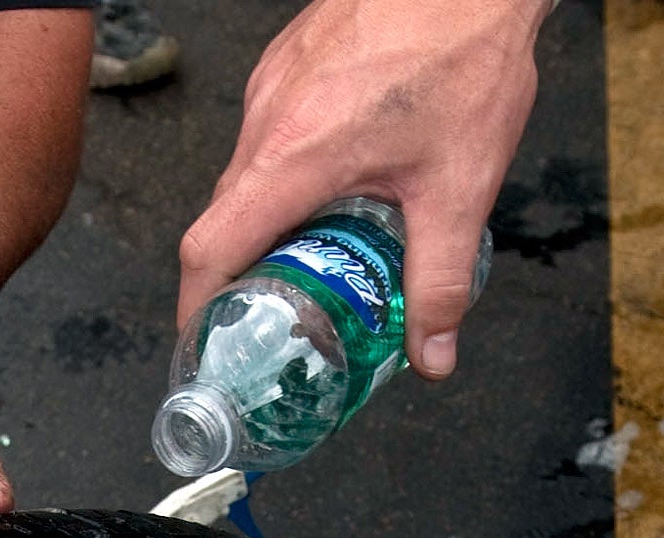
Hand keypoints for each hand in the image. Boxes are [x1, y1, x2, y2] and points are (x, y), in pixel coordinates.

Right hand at [176, 0, 550, 379]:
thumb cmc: (465, 57)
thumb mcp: (459, 188)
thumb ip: (439, 281)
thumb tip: (432, 354)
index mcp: (293, 154)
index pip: (210, 249)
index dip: (198, 308)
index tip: (207, 345)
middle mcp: (267, 116)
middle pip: (226, 217)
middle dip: (243, 275)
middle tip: (276, 318)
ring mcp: (273, 83)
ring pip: (250, 174)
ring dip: (271, 220)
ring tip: (316, 255)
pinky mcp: (290, 62)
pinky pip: (271, 133)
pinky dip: (289, 174)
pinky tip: (339, 184)